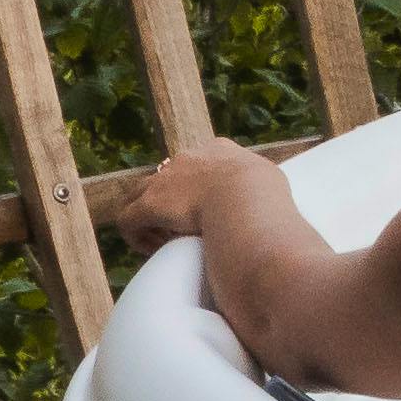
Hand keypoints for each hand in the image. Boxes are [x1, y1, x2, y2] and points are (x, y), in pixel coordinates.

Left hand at [102, 147, 263, 257]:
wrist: (246, 200)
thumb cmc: (267, 197)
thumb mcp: (271, 182)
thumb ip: (261, 185)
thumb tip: (267, 197)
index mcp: (219, 150)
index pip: (197, 163)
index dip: (196, 188)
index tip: (205, 211)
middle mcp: (188, 158)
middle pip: (166, 178)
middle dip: (170, 202)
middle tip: (181, 228)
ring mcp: (165, 179)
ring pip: (139, 196)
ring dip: (148, 219)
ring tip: (161, 242)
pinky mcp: (149, 203)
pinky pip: (129, 219)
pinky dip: (136, 235)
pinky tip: (150, 249)